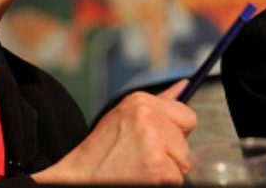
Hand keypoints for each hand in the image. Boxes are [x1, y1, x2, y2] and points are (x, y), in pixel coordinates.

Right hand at [32, 79, 196, 184]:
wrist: (78, 177)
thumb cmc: (101, 152)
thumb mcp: (126, 117)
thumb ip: (160, 103)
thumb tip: (184, 87)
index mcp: (141, 101)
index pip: (187, 117)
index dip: (175, 134)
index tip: (160, 143)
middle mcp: (147, 116)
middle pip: (185, 142)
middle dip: (169, 155)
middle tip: (142, 159)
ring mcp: (152, 141)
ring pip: (183, 162)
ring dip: (167, 171)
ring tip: (140, 168)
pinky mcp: (156, 165)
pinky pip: (176, 178)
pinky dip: (162, 184)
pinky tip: (140, 178)